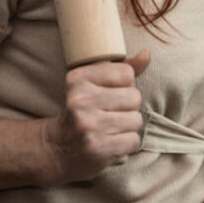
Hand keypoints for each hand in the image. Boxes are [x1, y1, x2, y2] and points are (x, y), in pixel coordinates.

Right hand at [43, 50, 150, 183]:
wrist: (57, 149)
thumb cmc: (82, 112)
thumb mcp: (93, 85)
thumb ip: (121, 69)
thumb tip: (146, 54)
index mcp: (77, 79)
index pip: (126, 73)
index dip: (124, 86)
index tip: (107, 95)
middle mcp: (80, 101)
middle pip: (134, 97)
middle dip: (128, 108)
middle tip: (109, 115)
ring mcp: (88, 126)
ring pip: (136, 120)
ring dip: (128, 127)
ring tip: (110, 129)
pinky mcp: (97, 149)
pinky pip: (134, 140)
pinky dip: (127, 144)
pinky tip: (110, 143)